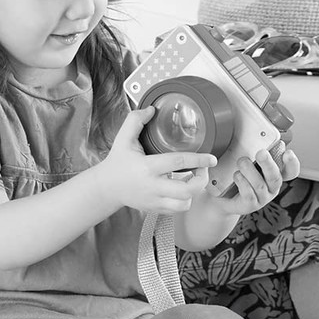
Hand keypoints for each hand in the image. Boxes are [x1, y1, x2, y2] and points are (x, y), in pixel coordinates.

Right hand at [95, 107, 216, 212]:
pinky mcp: (155, 209)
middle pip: (187, 190)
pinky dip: (184, 200)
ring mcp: (155, 200)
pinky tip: (181, 189)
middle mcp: (153, 186)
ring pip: (184, 204)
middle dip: (201, 180)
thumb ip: (135, 120)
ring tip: (191, 180)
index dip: (199, 160)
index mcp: (148, 167)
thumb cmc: (116, 163)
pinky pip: (177, 209)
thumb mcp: (123, 139)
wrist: (106, 188)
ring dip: (193, 192)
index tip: (211, 158)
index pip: (178, 163)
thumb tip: (151, 109)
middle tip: (202, 169)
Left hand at [215, 146, 299, 215]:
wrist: (223, 197)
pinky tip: (237, 175)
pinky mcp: (250, 205)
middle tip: (261, 153)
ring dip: (250, 171)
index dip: (292, 163)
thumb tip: (263, 140)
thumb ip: (257, 154)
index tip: (288, 152)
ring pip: (260, 185)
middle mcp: (272, 188)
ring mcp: (262, 198)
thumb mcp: (249, 163)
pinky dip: (242, 182)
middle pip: (275, 177)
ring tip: (241, 162)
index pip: (291, 171)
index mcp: (275, 175)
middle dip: (268, 164)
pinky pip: (248, 193)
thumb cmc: (238, 177)